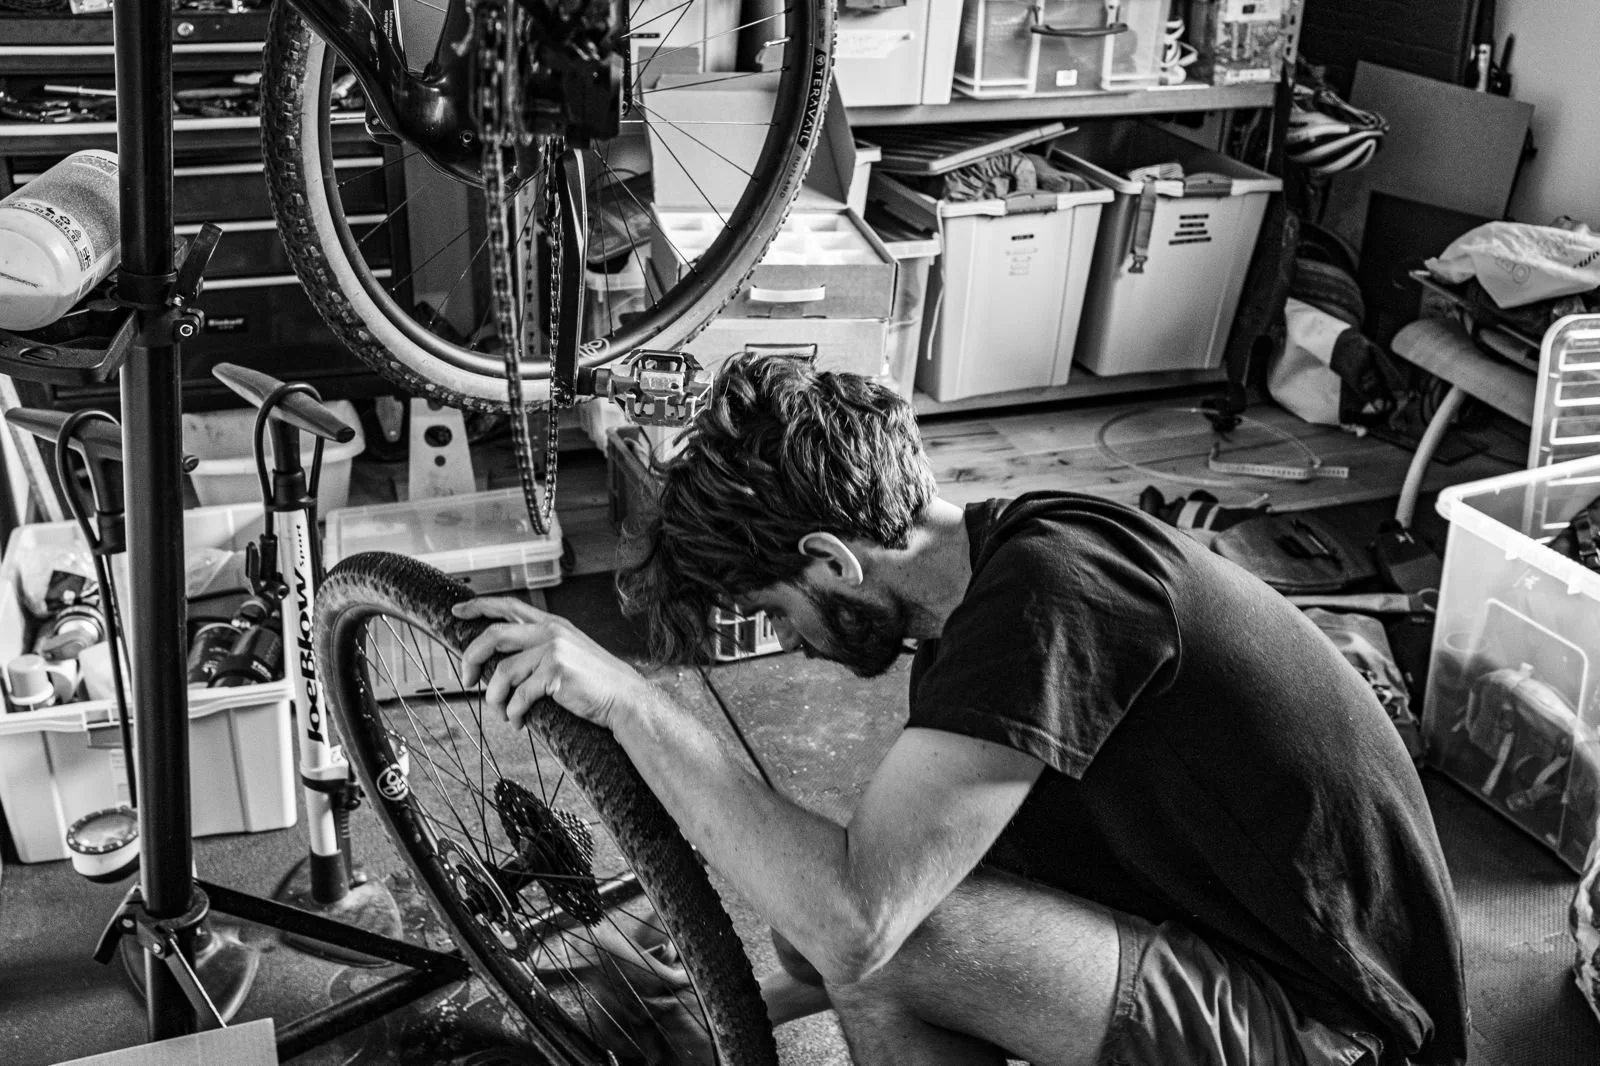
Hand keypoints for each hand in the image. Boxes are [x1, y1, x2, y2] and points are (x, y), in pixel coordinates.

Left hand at [452, 597, 652, 730]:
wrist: (625, 699)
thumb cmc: (596, 683)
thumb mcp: (569, 653)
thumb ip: (540, 650)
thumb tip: (501, 665)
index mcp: (552, 624)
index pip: (507, 606)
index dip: (478, 606)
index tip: (457, 611)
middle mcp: (551, 632)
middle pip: (493, 636)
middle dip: (471, 659)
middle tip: (467, 680)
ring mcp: (553, 651)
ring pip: (502, 673)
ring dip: (495, 699)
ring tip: (502, 714)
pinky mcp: (556, 673)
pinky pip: (519, 696)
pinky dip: (513, 714)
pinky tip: (519, 722)